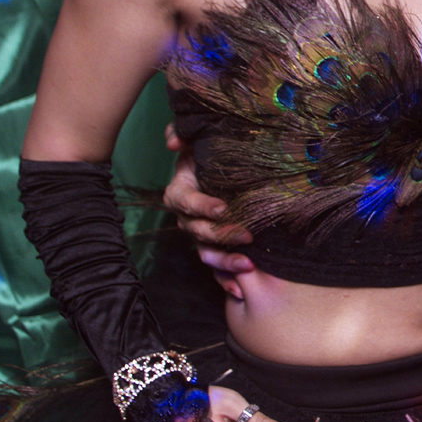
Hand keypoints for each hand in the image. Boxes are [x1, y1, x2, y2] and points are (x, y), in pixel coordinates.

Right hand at [163, 125, 253, 298]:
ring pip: (206, 254)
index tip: (223, 208)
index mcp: (180, 193)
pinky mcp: (213, 248)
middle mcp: (187, 218)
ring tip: (247, 265)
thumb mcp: (195, 138)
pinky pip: (215, 268)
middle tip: (247, 236)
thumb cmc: (207, 153)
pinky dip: (225, 280)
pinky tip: (238, 289)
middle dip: (221, 236)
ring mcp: (199, 235)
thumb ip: (181, 132)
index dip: (201, 206)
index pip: (186, 202)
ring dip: (224, 262)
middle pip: (198, 232)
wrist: (223, 169)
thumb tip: (173, 141)